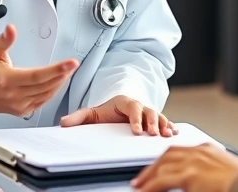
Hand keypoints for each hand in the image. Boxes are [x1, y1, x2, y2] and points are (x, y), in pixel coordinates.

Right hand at [0, 24, 78, 116]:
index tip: (70, 63)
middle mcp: (13, 95)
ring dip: (59, 82)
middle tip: (72, 65)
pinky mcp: (22, 111)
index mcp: (6, 80)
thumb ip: (4, 40)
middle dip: (61, 74)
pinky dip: (53, 91)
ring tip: (67, 71)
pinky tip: (58, 82)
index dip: (56, 70)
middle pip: (44, 85)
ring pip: (46, 94)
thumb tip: (10, 29)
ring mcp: (19, 105)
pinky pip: (43, 101)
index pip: (36, 76)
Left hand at [60, 95, 176, 135]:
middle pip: (149, 111)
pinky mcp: (153, 121)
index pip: (132, 107)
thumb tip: (63, 123)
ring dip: (164, 124)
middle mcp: (138, 105)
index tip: (136, 130)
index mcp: (124, 102)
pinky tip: (174, 133)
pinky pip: (164, 122)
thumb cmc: (104, 113)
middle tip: (152, 134)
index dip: (135, 118)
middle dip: (152, 122)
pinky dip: (170, 126)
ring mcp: (147, 113)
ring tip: (167, 134)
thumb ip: (78, 117)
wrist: (114, 111)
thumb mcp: (90, 114)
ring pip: (159, 116)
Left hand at [131, 143, 237, 191]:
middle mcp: (199, 152)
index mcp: (209, 149)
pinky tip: (144, 191)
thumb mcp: (226, 174)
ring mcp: (193, 162)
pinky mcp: (189, 175)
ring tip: (139, 186)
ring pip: (162, 166)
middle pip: (168, 154)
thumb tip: (204, 182)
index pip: (181, 151)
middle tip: (142, 178)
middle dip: (153, 166)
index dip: (167, 160)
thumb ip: (212, 174)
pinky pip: (161, 181)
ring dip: (148, 177)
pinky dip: (150, 186)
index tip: (159, 168)